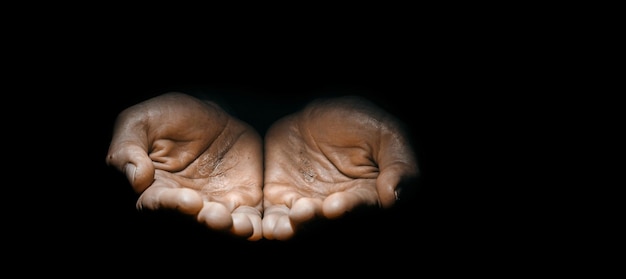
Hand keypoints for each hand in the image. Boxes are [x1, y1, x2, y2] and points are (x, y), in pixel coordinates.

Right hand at [105, 92, 263, 240]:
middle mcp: (185, 206)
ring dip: (231, 230)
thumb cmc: (166, 118)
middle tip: (215, 217)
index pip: (158, 205)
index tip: (188, 200)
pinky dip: (253, 228)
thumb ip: (128, 148)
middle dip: (206, 222)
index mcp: (155, 191)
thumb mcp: (139, 122)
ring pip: (223, 228)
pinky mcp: (243, 202)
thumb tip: (136, 179)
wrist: (208, 113)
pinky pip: (249, 220)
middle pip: (193, 222)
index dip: (172, 204)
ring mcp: (215, 206)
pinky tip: (255, 226)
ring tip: (238, 225)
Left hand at [262, 95, 418, 239]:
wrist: (322, 111)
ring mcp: (308, 205)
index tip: (335, 206)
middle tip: (305, 212)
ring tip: (290, 218)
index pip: (359, 207)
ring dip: (294, 228)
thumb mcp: (388, 136)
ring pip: (300, 226)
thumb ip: (399, 166)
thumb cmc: (364, 123)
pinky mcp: (281, 199)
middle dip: (315, 220)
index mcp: (367, 196)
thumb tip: (393, 197)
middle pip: (327, 222)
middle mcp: (337, 207)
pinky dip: (273, 226)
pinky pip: (275, 218)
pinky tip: (271, 227)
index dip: (348, 208)